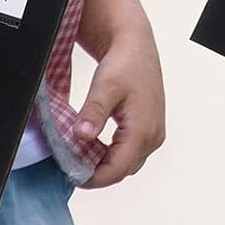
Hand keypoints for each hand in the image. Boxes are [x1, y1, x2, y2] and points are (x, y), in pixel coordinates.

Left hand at [75, 26, 165, 189]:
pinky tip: (95, 146)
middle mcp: (153, 137)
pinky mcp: (149, 129)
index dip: (93, 179)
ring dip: (105, 164)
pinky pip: (130, 152)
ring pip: (127, 163)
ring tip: (80, 156)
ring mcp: (153, 134)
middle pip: (122, 169)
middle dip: (97, 173)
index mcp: (143, 130)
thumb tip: (81, 136)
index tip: (71, 176)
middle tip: (71, 166)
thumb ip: (94, 113)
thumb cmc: (125, 62)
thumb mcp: (105, 86)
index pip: (117, 169)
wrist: (136, 45)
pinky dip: (112, 154)